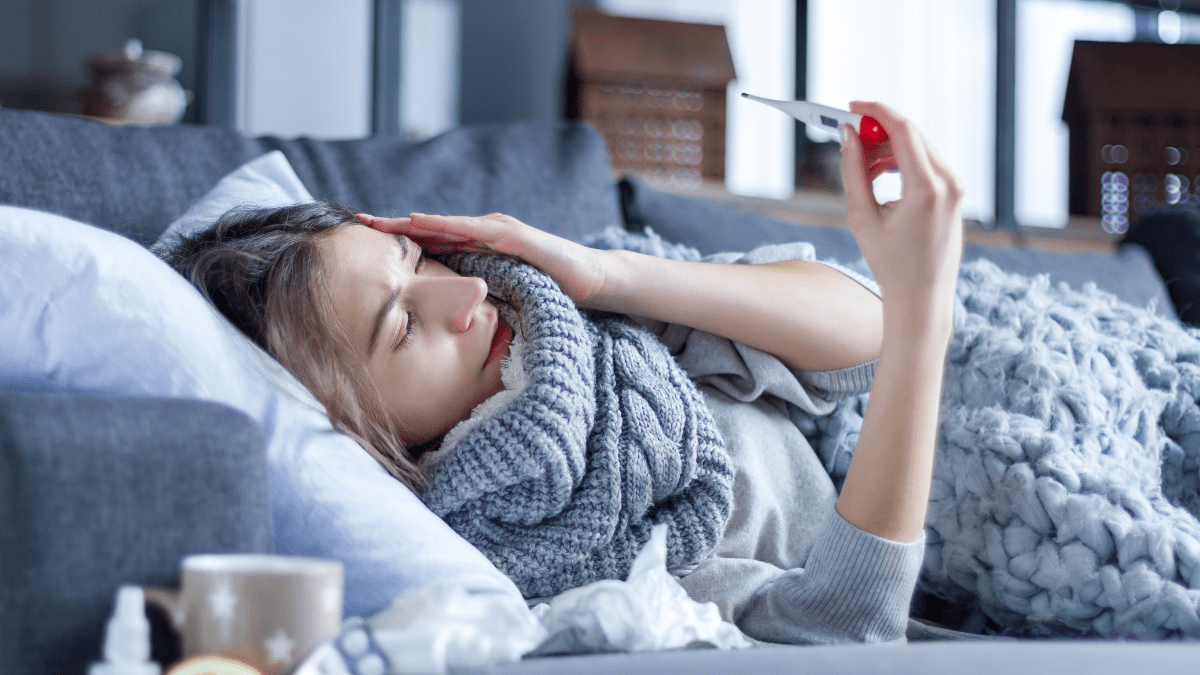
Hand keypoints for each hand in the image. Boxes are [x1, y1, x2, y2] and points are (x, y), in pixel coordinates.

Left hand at [355, 212, 608, 305]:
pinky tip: (425, 224)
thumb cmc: (546, 288)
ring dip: (415, 222)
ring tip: (383, 221)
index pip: (432, 243)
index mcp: (477, 249)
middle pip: (433, 229)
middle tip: (360, 221)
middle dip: (396, 225)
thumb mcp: (501, 295)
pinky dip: (449, 226)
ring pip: (449, 225)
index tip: (365, 242)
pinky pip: (477, 231)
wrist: (590, 280)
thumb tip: (447, 320)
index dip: (399, 241)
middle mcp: (484, 234)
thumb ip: (476, 298)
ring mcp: (500, 231)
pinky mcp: (516, 237)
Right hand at [839, 101, 963, 318]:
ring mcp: (956, 189)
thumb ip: (853, 172)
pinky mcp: (955, 195)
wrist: (922, 297)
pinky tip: (880, 179)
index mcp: (927, 187)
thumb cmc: (890, 264)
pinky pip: (927, 165)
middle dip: (878, 131)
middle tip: (849, 137)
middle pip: (911, 135)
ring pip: (918, 149)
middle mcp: (949, 183)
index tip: (852, 106)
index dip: (875, 112)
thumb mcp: (861, 217)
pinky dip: (902, 163)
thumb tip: (848, 137)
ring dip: (888, 149)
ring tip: (861, 170)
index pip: (903, 129)